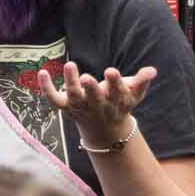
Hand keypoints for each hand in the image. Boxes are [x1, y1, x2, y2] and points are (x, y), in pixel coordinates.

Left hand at [37, 62, 155, 148]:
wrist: (105, 131)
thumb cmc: (120, 105)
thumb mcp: (134, 94)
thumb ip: (142, 82)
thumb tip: (152, 70)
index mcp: (115, 101)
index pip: (116, 92)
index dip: (114, 83)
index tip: (111, 71)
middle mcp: (96, 105)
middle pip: (93, 97)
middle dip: (90, 88)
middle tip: (86, 77)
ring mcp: (79, 106)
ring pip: (73, 96)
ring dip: (70, 82)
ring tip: (70, 65)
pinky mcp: (65, 106)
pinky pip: (52, 98)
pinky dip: (46, 87)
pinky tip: (42, 72)